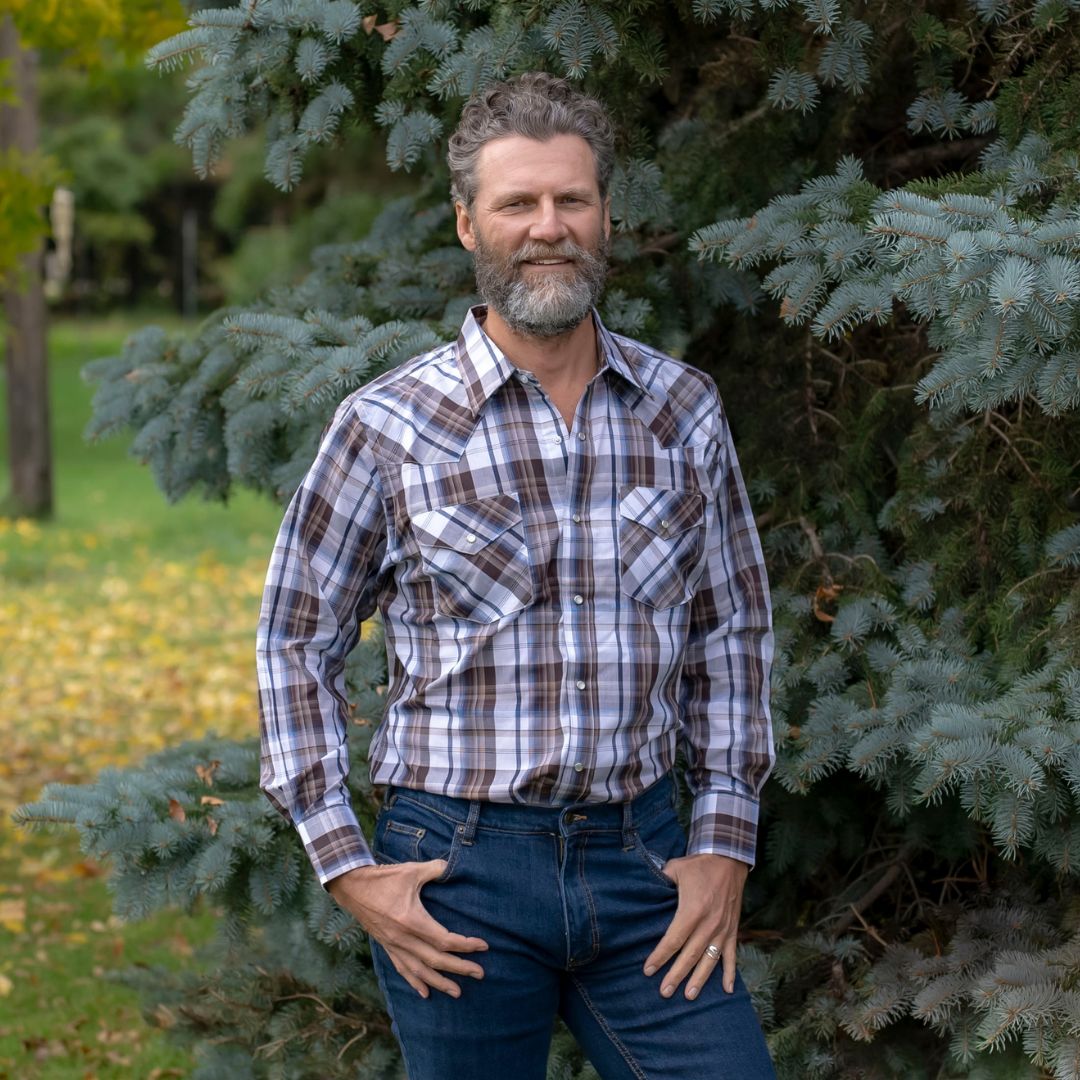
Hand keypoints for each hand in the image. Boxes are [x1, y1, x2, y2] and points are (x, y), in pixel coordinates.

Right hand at [328, 861, 487, 998]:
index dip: (465, 945)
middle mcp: (403, 938)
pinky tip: (425, 993)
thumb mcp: (411, 871)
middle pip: (436, 960)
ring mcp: (393, 945)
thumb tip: (452, 866)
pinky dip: (415, 982)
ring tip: (458, 992)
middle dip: (460, 968)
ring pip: (420, 971)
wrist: (352, 887)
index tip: (483, 946)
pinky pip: (402, 969)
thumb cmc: (383, 878)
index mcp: (411, 920)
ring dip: (440, 983)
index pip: (444, 940)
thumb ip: (435, 869)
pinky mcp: (387, 947)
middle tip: (480, 974)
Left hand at [642, 853, 748, 998]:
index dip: (660, 956)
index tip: (648, 970)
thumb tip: (642, 890)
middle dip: (676, 975)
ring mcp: (722, 929)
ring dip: (699, 980)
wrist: (729, 859)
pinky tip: (728, 990)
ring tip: (688, 996)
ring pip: (709, 960)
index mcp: (692, 910)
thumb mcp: (676, 869)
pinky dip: (730, 973)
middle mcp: (709, 924)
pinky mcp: (733, 930)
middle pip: (689, 956)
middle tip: (664, 992)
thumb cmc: (699, 865)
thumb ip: (661, 882)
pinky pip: (731, 956)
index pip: (673, 940)